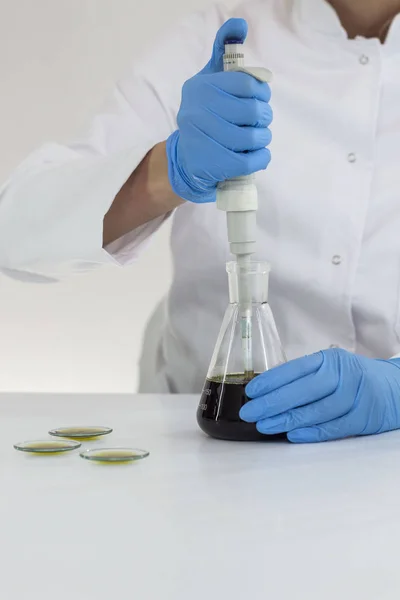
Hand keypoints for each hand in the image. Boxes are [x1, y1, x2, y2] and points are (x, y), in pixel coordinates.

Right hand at [166, 18, 271, 202]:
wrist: (186, 160)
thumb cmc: (205, 115)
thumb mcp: (209, 80)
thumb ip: (224, 52)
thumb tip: (240, 23)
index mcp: (201, 87)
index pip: (247, 85)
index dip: (262, 92)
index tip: (260, 98)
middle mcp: (198, 111)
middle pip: (254, 111)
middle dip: (263, 118)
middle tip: (260, 122)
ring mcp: (204, 139)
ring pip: (254, 137)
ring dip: (262, 139)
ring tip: (257, 139)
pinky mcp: (213, 164)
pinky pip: (251, 160)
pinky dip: (261, 158)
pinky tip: (257, 155)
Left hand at [240, 349, 399, 442]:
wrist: (394, 389)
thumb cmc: (352, 379)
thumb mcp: (330, 369)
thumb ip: (303, 378)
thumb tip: (266, 393)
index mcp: (329, 359)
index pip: (295, 369)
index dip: (271, 381)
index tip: (251, 392)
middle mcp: (342, 374)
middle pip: (303, 390)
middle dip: (272, 403)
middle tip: (250, 413)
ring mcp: (354, 396)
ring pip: (316, 411)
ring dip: (287, 420)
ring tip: (265, 426)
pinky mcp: (363, 417)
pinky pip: (333, 427)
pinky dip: (311, 432)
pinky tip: (292, 435)